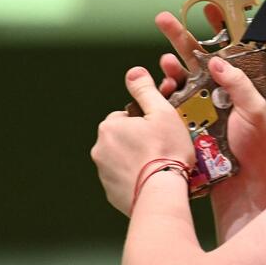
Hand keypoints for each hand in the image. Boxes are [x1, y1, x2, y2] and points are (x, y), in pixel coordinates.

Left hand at [92, 67, 194, 215]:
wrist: (160, 192)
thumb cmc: (165, 151)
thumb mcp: (162, 112)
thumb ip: (146, 90)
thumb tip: (134, 72)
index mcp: (110, 126)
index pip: (127, 115)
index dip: (147, 120)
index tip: (162, 128)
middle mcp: (100, 148)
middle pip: (124, 137)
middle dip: (140, 139)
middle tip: (164, 146)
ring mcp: (104, 172)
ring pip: (124, 158)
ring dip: (138, 158)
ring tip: (161, 164)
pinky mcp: (111, 192)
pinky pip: (125, 178)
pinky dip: (137, 177)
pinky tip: (154, 178)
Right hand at [155, 9, 265, 192]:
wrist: (241, 184)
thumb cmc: (255, 148)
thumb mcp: (255, 111)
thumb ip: (239, 85)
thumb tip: (217, 61)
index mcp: (237, 87)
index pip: (225, 52)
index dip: (216, 31)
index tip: (205, 9)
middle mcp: (216, 93)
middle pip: (194, 58)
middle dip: (178, 37)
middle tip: (161, 19)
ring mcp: (199, 108)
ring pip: (178, 80)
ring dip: (169, 69)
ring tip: (165, 64)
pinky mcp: (184, 124)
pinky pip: (168, 105)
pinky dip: (161, 95)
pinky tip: (159, 90)